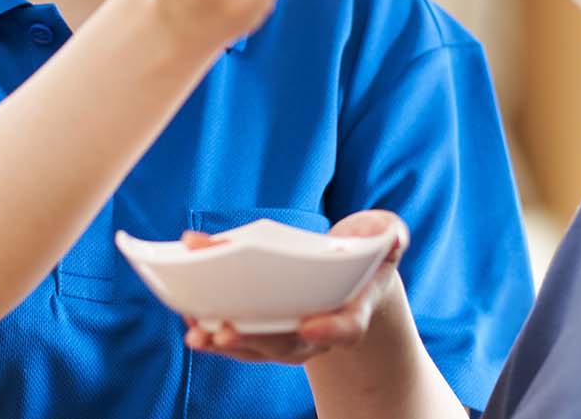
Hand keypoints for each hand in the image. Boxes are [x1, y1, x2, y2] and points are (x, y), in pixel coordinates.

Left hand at [180, 210, 410, 365]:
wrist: (348, 272)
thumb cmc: (365, 252)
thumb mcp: (384, 237)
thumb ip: (390, 234)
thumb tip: (394, 236)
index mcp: (353, 310)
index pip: (346, 326)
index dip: (330, 329)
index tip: (311, 325)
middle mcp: (319, 331)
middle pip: (287, 344)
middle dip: (254, 339)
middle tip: (224, 332)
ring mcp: (288, 335)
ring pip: (255, 346)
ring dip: (222, 340)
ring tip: (195, 330)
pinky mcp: (262, 328)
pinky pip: (235, 332)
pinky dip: (209, 323)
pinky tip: (185, 308)